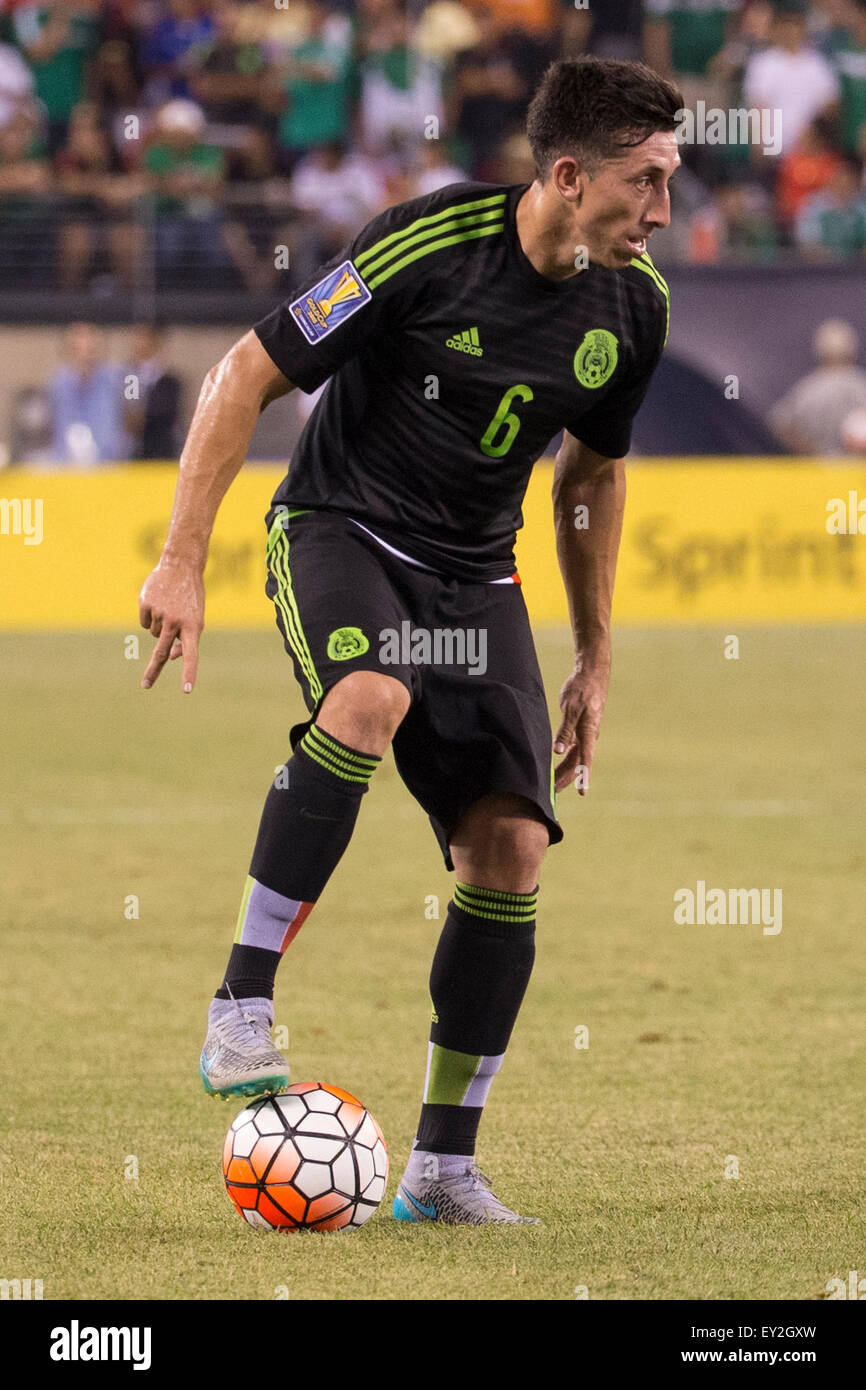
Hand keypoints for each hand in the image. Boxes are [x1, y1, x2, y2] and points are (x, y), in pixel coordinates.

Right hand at [138, 558, 203, 691]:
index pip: (192, 654)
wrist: (181, 566)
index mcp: (193, 626)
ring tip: (169, 607)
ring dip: (160, 627)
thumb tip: (172, 657)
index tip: (187, 690)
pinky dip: (149, 617)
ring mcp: (160, 613)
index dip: (189, 672)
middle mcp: (176, 622)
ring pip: (154, 634)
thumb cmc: (191, 597)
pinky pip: (144, 623)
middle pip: (163, 652)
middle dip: (154, 671)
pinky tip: (158, 602)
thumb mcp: (195, 618)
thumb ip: (186, 638)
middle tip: (146, 685)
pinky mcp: (146, 605)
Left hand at [553, 653, 609, 794]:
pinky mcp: (582, 727)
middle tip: (553, 793)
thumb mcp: (571, 708)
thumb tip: (558, 751)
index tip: (582, 792)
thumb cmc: (582, 688)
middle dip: (567, 778)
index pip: (585, 759)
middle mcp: (589, 735)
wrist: (592, 673)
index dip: (583, 776)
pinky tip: (557, 763)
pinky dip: (566, 758)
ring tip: (553, 783)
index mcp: (589, 732)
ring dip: (565, 770)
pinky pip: (574, 747)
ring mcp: (586, 732)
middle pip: (578, 762)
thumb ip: (565, 730)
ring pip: (575, 756)